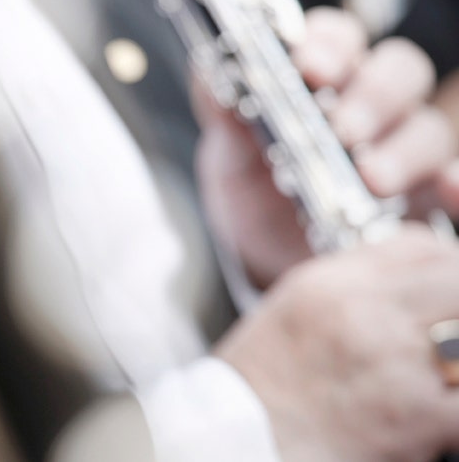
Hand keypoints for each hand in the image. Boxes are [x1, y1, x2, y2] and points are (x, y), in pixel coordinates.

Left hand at [194, 8, 455, 286]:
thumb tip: (208, 68)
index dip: (329, 42)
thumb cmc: (253, 195)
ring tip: (369, 177)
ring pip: (429, 127)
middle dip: (374, 93)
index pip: (339, 37)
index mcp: (321, 81)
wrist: (267, 264)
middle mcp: (371, 107)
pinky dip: (457, 182)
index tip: (307, 66)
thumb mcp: (227, 157)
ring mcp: (405, 151)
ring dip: (403, 147)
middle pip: (400, 70)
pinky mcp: (426, 199)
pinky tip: (447, 188)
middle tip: (342, 129)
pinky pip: (455, 182)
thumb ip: (221, 113)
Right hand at [216, 227, 458, 461]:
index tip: (443, 283)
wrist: (245, 439)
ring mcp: (395, 362)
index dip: (443, 261)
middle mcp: (366, 314)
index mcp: (333, 283)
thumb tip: (410, 266)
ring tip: (440, 365)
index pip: (421, 244)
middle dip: (456, 302)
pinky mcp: (418, 415)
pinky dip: (458, 401)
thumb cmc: (264, 379)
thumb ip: (353, 279)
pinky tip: (442, 404)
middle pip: (456, 279)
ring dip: (457, 350)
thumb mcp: (294, 303)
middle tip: (447, 327)